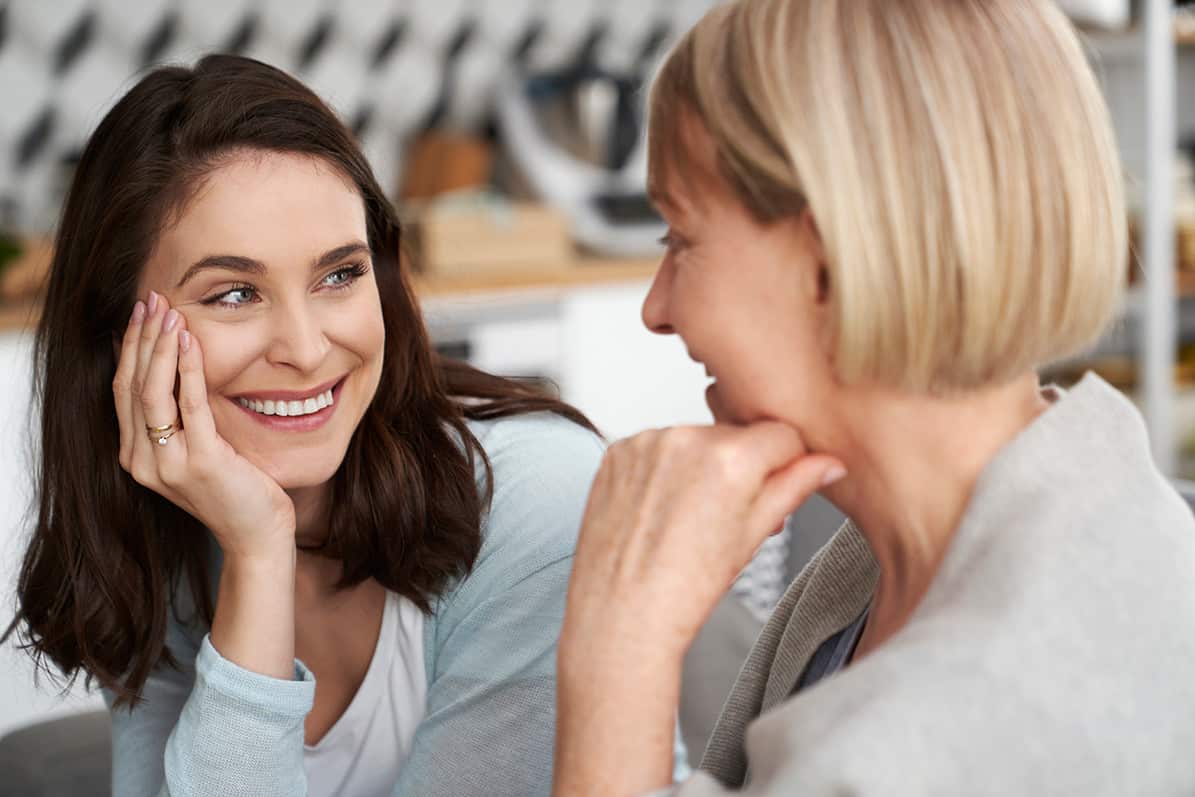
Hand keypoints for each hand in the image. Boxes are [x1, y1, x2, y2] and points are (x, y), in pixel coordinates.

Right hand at [113, 292, 295, 559]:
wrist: (257, 536)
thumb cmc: (237, 489)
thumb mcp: (199, 450)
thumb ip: (182, 419)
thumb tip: (179, 367)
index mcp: (136, 456)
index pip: (122, 390)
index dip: (128, 348)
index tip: (141, 312)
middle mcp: (142, 460)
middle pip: (131, 385)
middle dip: (141, 337)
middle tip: (152, 299)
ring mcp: (167, 464)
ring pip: (151, 391)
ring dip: (159, 346)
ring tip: (169, 311)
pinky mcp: (199, 463)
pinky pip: (190, 405)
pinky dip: (188, 368)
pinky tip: (190, 340)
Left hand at [552, 423, 844, 795]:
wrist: (621, 615)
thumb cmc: (684, 590)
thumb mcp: (752, 537)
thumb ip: (794, 488)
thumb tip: (827, 465)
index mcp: (730, 459)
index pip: (782, 434)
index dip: (785, 465)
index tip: (772, 489)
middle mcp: (686, 439)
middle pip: (736, 436)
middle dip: (739, 467)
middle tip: (724, 516)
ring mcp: (647, 442)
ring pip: (695, 441)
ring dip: (699, 467)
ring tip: (687, 518)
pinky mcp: (618, 451)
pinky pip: (656, 448)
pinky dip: (662, 470)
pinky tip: (659, 511)